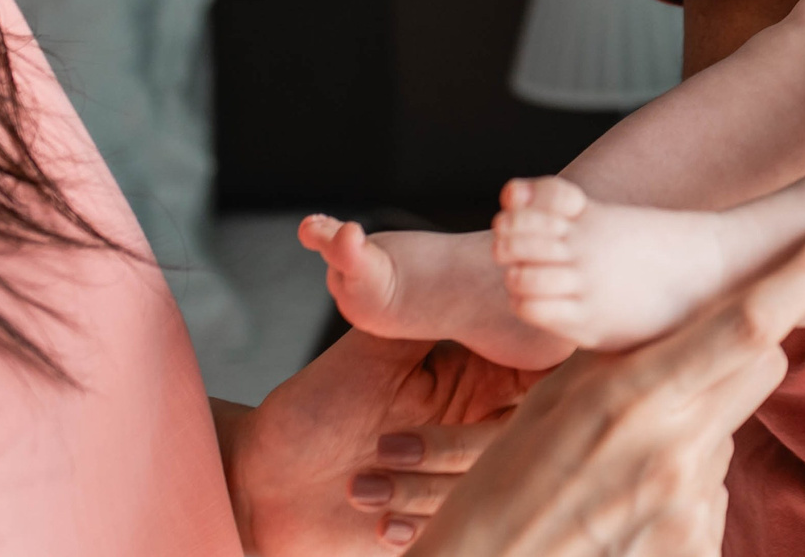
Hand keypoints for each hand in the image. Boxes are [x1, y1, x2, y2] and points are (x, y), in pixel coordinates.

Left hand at [224, 329, 542, 554]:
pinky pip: (457, 530)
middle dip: (452, 449)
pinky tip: (376, 520)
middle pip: (515, 440)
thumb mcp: (367, 355)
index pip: (538, 375)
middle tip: (385, 445)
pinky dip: (416, 528)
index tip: (514, 392)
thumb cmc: (309, 414)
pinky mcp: (439, 522)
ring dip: (417, 490)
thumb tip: (475, 274)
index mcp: (473, 379)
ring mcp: (458, 477)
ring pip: (482, 489)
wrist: (259, 485)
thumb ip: (423, 314)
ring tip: (359, 483)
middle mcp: (475, 426)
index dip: (545, 381)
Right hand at [404, 220, 804, 556]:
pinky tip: (625, 514)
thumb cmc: (501, 495)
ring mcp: (689, 504)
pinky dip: (677, 492)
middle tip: (685, 370)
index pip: (746, 323)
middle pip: (762, 365)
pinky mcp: (695, 547)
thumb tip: (673, 327)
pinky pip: (710, 494)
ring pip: (727, 434)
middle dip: (743, 351)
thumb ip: (620, 361)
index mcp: (633, 396)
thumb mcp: (551, 408)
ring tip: (617, 474)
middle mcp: (674, 448)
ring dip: (692, 436)